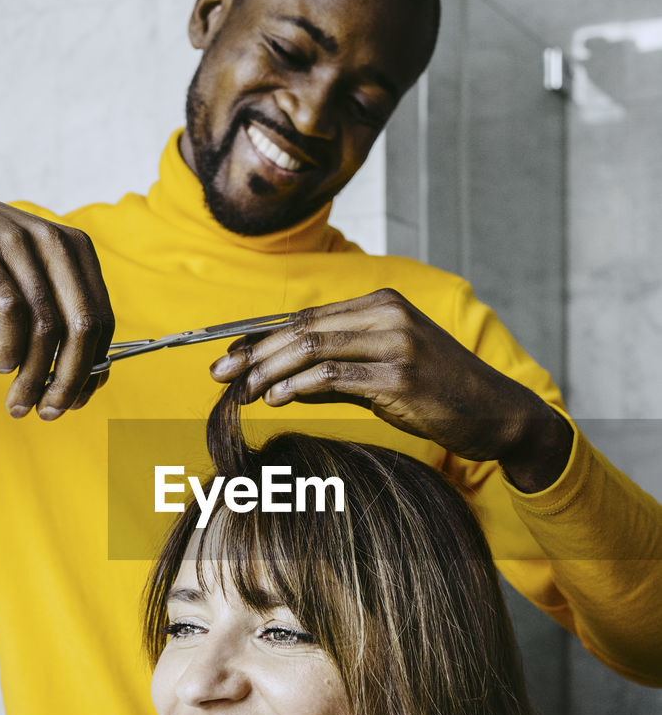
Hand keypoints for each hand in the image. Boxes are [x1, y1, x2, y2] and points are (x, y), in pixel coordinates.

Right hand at [0, 182, 113, 418]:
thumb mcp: (27, 281)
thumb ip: (57, 318)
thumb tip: (84, 378)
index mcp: (76, 249)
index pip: (102, 319)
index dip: (94, 367)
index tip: (77, 400)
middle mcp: (54, 242)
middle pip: (81, 327)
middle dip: (69, 379)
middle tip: (51, 412)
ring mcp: (18, 244)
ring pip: (45, 327)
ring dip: (33, 375)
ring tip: (19, 402)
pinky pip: (9, 311)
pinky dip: (10, 348)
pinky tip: (2, 366)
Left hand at [210, 288, 572, 490]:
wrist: (496, 412)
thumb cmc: (438, 391)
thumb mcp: (385, 368)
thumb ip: (336, 368)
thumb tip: (280, 380)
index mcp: (380, 303)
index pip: (305, 317)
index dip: (259, 337)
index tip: (227, 358)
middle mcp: (386, 313)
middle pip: (300, 328)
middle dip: (252, 352)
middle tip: (219, 375)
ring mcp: (395, 342)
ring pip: (311, 347)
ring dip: (268, 370)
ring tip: (243, 391)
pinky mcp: (399, 374)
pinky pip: (333, 375)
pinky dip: (297, 386)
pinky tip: (276, 398)